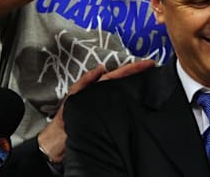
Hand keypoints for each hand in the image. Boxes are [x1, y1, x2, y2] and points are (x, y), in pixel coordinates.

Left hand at [36, 59, 155, 162]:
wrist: (58, 147)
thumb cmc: (62, 125)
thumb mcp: (72, 100)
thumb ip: (84, 84)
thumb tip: (100, 69)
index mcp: (93, 90)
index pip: (115, 76)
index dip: (129, 69)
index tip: (145, 64)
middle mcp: (101, 97)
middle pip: (121, 81)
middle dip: (135, 73)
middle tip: (151, 66)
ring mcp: (104, 108)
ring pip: (121, 92)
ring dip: (133, 84)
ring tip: (149, 78)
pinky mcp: (108, 121)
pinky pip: (120, 107)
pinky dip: (129, 100)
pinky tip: (139, 99)